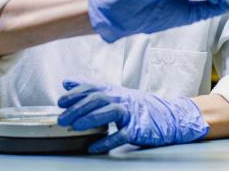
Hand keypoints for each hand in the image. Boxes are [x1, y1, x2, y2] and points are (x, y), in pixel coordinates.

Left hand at [57, 80, 208, 152]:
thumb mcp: (114, 94)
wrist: (168, 116)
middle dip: (77, 108)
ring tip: (74, 127)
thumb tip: (66, 82)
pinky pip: (121, 135)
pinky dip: (107, 141)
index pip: (92, 88)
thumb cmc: (136, 106)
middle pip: (97, 99)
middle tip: (61, 118)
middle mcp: (122, 99)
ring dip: (89, 119)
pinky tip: (93, 147)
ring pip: (109, 113)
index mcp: (114, 91)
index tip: (60, 101)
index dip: (75, 93)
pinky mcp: (138, 128)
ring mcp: (131, 113)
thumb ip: (90, 89)